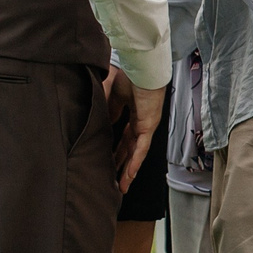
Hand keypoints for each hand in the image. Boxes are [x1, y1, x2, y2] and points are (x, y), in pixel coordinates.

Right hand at [103, 67, 165, 193]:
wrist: (140, 66)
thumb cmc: (128, 75)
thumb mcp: (112, 97)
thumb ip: (108, 113)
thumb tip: (103, 127)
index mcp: (131, 113)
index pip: (122, 137)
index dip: (114, 151)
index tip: (106, 161)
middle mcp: (139, 122)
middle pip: (129, 149)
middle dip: (121, 166)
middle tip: (114, 182)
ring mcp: (145, 125)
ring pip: (136, 153)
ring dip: (128, 171)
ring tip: (121, 186)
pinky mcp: (149, 126)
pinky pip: (141, 148)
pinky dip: (135, 161)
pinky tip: (129, 174)